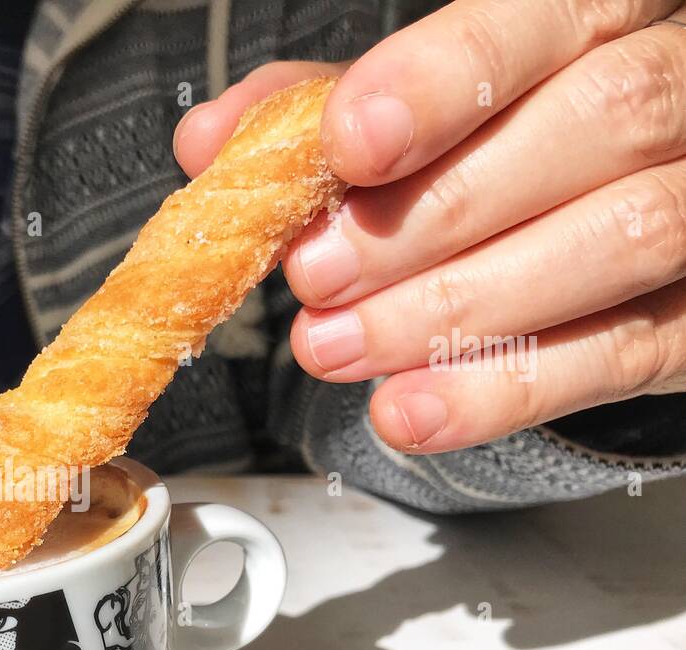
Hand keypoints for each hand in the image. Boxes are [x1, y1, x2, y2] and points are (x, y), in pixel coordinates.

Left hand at [174, 2, 685, 453]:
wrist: (602, 206)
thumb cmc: (497, 142)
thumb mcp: (409, 107)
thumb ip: (317, 113)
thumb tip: (212, 143)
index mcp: (607, 10)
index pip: (543, 18)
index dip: (442, 83)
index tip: (347, 144)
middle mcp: (682, 86)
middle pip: (595, 125)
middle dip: (433, 214)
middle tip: (317, 275)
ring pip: (620, 239)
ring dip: (456, 307)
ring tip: (336, 347)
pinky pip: (627, 351)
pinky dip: (506, 390)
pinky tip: (409, 410)